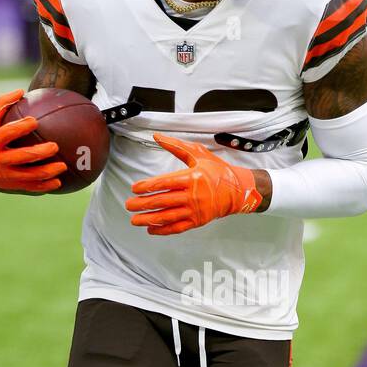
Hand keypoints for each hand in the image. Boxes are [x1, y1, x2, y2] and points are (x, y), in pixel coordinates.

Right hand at [0, 89, 66, 193]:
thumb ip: (1, 105)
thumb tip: (22, 91)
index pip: (7, 134)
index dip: (21, 127)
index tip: (35, 121)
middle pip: (22, 157)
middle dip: (40, 153)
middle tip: (55, 146)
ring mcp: (4, 175)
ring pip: (29, 175)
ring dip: (48, 172)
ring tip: (63, 166)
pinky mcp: (10, 185)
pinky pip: (30, 187)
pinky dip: (45, 186)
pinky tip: (59, 182)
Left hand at [125, 133, 262, 235]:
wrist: (238, 190)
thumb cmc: (218, 171)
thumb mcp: (198, 154)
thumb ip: (176, 146)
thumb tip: (157, 136)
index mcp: (191, 178)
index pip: (164, 183)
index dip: (147, 186)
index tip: (135, 188)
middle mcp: (192, 195)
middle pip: (162, 201)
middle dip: (142, 204)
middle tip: (129, 204)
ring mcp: (195, 210)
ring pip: (167, 216)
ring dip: (148, 219)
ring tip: (135, 220)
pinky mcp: (197, 221)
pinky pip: (177, 227)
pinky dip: (163, 230)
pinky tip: (151, 229)